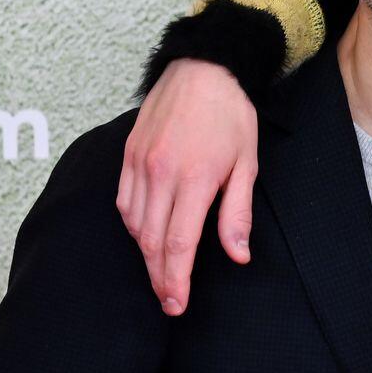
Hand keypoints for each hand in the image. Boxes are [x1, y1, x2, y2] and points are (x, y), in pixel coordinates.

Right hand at [116, 58, 259, 314]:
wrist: (204, 69)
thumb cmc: (232, 117)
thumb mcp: (247, 165)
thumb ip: (237, 214)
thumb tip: (237, 256)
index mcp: (193, 178)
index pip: (177, 243)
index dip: (176, 279)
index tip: (178, 303)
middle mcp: (159, 172)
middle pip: (150, 240)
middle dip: (159, 277)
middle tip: (169, 302)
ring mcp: (139, 163)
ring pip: (133, 223)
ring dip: (145, 254)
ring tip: (160, 275)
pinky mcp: (128, 154)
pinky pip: (123, 201)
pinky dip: (132, 225)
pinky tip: (145, 237)